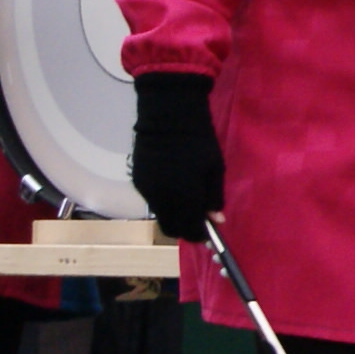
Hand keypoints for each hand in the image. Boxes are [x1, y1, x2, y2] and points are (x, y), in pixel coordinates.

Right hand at [132, 72, 224, 241]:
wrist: (167, 117)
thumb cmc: (198, 141)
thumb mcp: (214, 169)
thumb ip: (214, 198)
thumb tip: (217, 220)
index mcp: (183, 196)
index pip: (190, 229)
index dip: (201, 235)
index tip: (210, 234)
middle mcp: (161, 198)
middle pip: (172, 228)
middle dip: (186, 229)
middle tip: (199, 222)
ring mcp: (146, 191)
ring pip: (161, 216)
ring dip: (175, 216)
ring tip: (189, 202)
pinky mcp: (137, 182)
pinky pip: (153, 202)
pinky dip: (165, 203)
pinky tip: (175, 189)